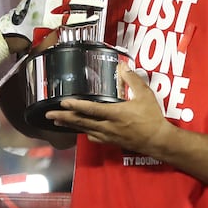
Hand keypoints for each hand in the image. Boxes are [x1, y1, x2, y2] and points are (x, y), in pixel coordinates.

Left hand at [45, 62, 174, 155]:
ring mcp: (108, 136)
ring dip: (70, 126)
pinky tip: (80, 129)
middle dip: (64, 118)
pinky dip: (84, 132)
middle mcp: (108, 126)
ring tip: (57, 122)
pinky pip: (93, 137)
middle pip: (81, 122)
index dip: (75, 105)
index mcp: (115, 113)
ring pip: (84, 130)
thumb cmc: (152, 118)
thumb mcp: (145, 95)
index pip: (90, 109)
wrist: (158, 140)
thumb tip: (123, 66)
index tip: (62, 103)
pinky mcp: (111, 142)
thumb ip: (133, 80)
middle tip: (49, 115)